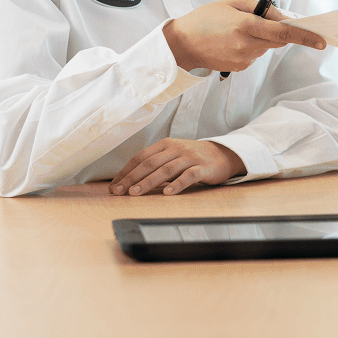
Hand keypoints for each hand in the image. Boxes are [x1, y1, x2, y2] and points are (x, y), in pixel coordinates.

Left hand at [111, 138, 246, 195]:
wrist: (222, 154)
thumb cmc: (192, 158)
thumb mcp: (172, 156)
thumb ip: (156, 164)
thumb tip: (130, 180)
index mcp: (165, 144)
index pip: (141, 157)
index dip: (126, 171)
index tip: (114, 185)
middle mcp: (176, 148)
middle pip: (150, 163)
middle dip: (131, 178)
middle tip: (119, 191)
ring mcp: (190, 157)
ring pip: (166, 170)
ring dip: (148, 182)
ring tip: (135, 193)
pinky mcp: (203, 168)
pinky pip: (188, 176)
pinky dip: (177, 184)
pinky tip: (167, 193)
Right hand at [163, 0, 326, 72]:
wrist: (182, 43)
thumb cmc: (205, 19)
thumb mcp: (231, 4)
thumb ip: (259, 9)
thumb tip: (281, 16)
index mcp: (246, 26)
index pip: (284, 32)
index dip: (305, 37)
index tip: (321, 41)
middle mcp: (247, 45)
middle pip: (279, 40)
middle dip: (278, 31)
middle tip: (262, 20)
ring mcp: (244, 59)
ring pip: (266, 47)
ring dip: (261, 38)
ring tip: (237, 30)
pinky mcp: (240, 68)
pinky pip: (255, 55)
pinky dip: (251, 47)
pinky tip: (232, 41)